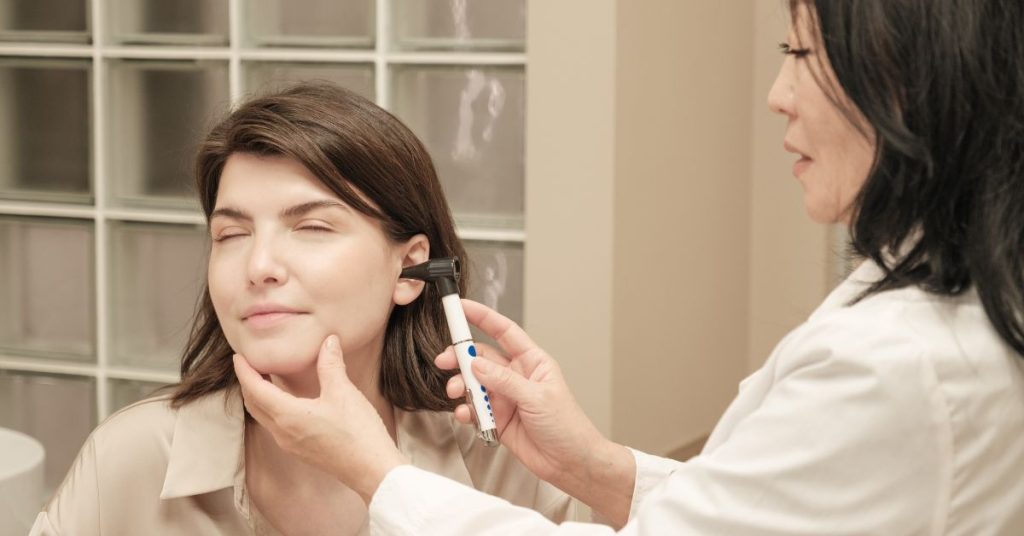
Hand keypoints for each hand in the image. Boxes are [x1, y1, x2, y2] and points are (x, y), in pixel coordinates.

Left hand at [233, 334, 407, 503]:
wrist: (371, 470)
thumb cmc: (357, 433)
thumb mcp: (343, 393)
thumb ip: (331, 365)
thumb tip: (328, 341)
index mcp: (287, 415)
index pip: (255, 389)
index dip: (244, 371)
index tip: (239, 356)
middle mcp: (282, 432)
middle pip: (253, 404)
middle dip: (248, 383)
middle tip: (249, 364)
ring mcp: (290, 444)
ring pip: (263, 417)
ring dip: (259, 398)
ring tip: (264, 379)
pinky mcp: (301, 450)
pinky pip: (275, 426)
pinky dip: (271, 409)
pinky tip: (286, 402)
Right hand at [436, 300, 635, 523]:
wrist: (570, 463)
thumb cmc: (567, 426)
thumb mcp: (537, 397)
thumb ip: (504, 381)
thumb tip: (477, 364)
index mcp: (532, 362)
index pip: (504, 332)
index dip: (482, 317)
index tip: (461, 307)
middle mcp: (516, 377)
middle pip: (482, 358)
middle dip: (461, 358)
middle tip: (445, 361)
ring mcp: (505, 398)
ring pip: (474, 384)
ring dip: (461, 386)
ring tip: (456, 393)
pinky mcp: (497, 419)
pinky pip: (474, 409)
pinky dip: (465, 410)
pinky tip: (465, 414)